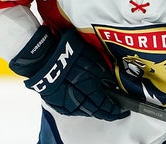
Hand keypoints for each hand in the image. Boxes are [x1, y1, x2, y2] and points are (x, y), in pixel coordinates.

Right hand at [10, 26, 129, 120]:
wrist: (42, 55)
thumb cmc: (69, 54)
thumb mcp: (94, 61)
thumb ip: (106, 76)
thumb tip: (115, 84)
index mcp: (90, 91)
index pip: (107, 107)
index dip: (116, 110)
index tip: (122, 109)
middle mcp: (78, 101)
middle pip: (96, 111)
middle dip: (106, 112)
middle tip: (114, 110)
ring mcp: (65, 103)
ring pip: (83, 111)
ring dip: (93, 110)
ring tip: (100, 106)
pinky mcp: (54, 101)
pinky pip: (71, 108)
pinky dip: (80, 107)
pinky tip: (83, 103)